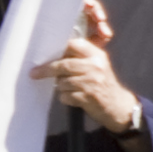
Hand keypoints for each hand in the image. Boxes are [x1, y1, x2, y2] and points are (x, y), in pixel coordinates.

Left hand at [33, 0, 143, 138]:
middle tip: (34, 73)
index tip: (46, 53)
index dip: (58, 49)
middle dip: (46, 70)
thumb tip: (54, 54)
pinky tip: (73, 98)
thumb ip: (80, 58)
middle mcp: (95, 66)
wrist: (118, 106)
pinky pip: (66, 96)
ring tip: (70, 89)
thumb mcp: (98, 66)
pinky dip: (65, 98)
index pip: (74, 45)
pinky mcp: (87, 97)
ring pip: (63, 82)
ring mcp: (92, 82)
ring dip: (61, 87)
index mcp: (97, 55)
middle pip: (64, 65)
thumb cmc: (103, 84)